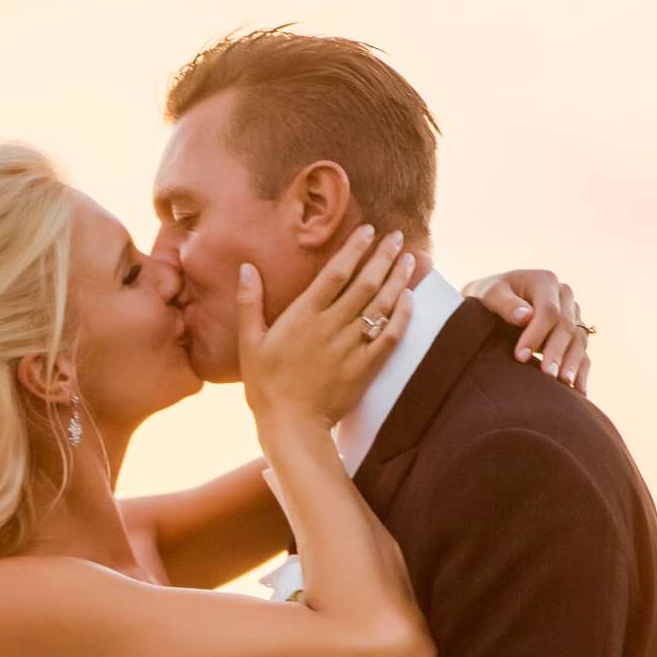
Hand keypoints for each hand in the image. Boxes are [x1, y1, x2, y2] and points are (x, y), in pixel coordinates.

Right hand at [239, 224, 416, 429]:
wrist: (291, 426)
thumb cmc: (266, 385)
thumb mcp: (250, 343)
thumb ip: (250, 303)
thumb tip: (247, 268)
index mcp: (303, 316)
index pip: (335, 273)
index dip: (354, 249)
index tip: (368, 231)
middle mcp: (331, 326)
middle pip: (365, 284)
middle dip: (383, 257)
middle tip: (397, 237)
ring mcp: (351, 347)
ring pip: (381, 306)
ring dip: (398, 280)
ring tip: (410, 259)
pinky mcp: (365, 368)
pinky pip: (390, 337)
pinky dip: (402, 316)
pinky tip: (410, 298)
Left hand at [464, 269, 592, 392]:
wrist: (492, 303)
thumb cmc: (487, 297)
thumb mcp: (489, 295)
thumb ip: (505, 303)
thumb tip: (525, 317)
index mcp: (545, 281)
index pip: (548, 310)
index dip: (536, 334)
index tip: (520, 356)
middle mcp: (564, 296)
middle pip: (566, 326)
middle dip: (556, 352)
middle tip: (546, 375)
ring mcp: (572, 314)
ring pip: (578, 339)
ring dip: (572, 363)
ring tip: (564, 384)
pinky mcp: (573, 333)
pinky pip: (582, 352)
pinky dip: (582, 371)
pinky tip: (579, 391)